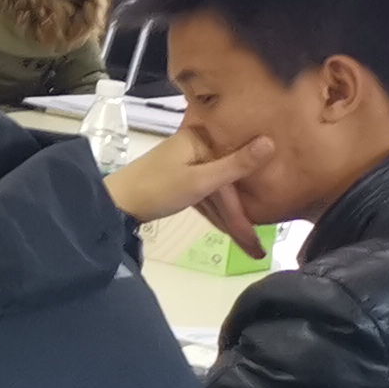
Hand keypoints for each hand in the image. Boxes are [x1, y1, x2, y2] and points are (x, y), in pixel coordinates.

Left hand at [105, 126, 272, 241]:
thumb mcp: (200, 181)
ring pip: (218, 192)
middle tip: (258, 249)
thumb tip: (270, 141)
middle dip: (241, 217)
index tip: (274, 216)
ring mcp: (187, 163)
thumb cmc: (156, 189)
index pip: (237, 165)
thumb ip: (236, 165)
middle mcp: (196, 146)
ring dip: (231, 219)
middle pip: (228, 182)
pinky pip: (206, 194)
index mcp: (201, 139)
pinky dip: (216, 212)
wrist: (114, 204)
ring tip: (252, 248)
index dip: (254, 195)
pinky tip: (232, 233)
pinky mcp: (180, 179)